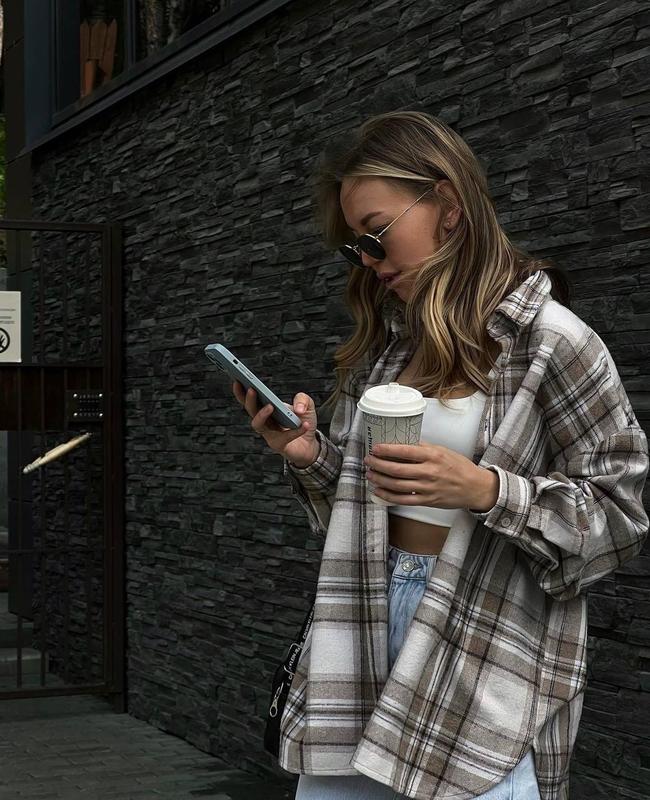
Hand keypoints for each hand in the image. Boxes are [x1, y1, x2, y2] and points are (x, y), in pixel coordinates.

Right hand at [232, 381, 319, 466]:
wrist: (310, 443)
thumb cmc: (303, 421)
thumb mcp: (306, 405)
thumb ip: (303, 399)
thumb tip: (298, 409)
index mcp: (266, 408)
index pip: (250, 399)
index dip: (241, 390)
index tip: (237, 379)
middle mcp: (264, 421)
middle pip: (250, 410)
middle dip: (249, 400)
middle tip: (252, 390)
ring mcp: (269, 434)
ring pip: (258, 425)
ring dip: (261, 414)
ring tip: (271, 406)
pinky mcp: (278, 445)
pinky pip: (284, 437)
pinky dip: (295, 431)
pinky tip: (305, 424)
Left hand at [363, 442, 498, 510]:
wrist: (475, 487)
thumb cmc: (459, 467)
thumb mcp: (443, 451)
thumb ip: (423, 448)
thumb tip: (403, 442)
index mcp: (432, 455)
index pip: (404, 451)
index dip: (386, 450)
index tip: (375, 448)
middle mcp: (429, 471)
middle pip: (396, 469)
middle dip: (378, 464)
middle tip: (368, 460)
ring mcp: (427, 488)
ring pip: (397, 485)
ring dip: (380, 479)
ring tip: (370, 474)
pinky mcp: (426, 501)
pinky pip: (403, 500)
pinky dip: (388, 496)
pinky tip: (378, 491)